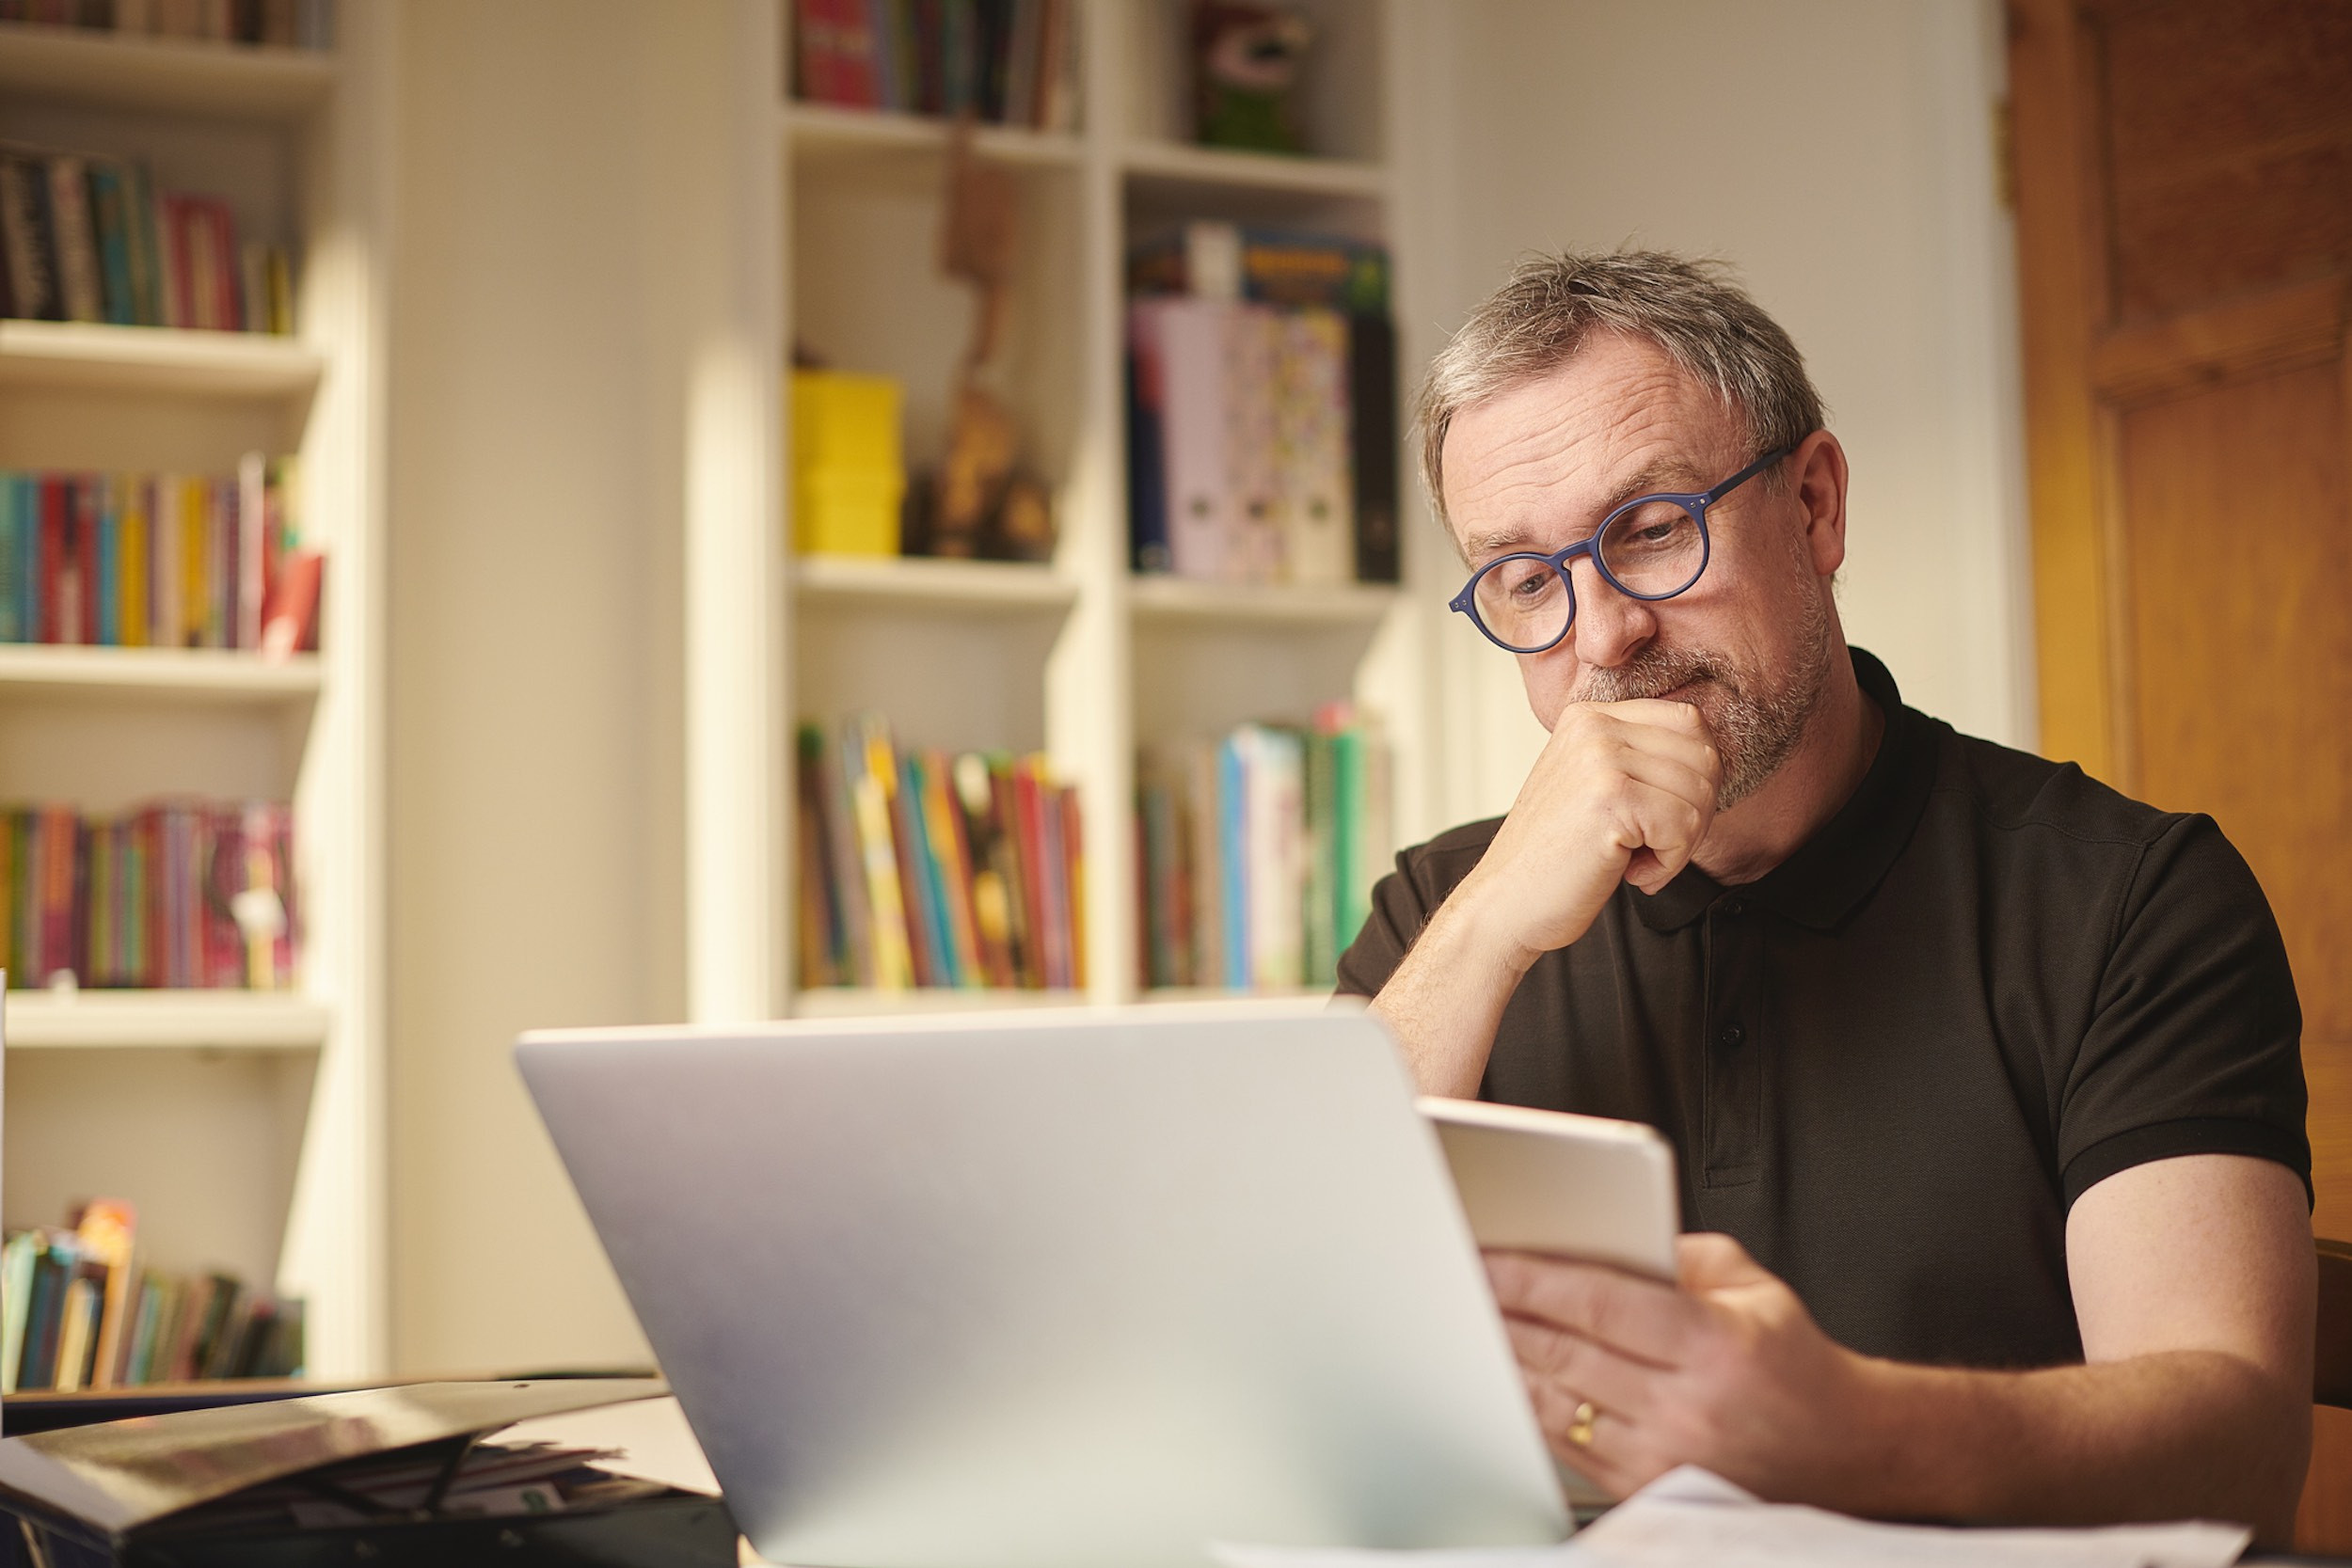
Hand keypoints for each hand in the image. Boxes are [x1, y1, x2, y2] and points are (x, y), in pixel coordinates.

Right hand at [1456, 699, 1720, 959]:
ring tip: (1636, 860)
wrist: (1506, 903)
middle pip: (1703, 757)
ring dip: (1680, 843)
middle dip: (1694, 813)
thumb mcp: (1593, 786)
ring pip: (1700, 794)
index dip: (1694, 778)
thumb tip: (1713, 754)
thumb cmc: (1555, 857)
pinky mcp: (1611, 799)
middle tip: (1653, 846)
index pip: (1689, 723)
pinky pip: (1684, 826)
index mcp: (1590, 716)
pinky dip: (1669, 863)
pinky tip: (1632, 873)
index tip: (1660, 817)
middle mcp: (1595, 727)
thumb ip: (1639, 759)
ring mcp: (1601, 759)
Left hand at [1484, 1233, 1882, 1503]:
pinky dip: (1532, 1407)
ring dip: (1509, 1361)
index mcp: (1712, 1346)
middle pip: (1564, 1352)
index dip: (1531, 1278)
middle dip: (1504, 1313)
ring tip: (1476, 1324)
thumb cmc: (1795, 1366)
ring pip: (1556, 1402)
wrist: (1844, 1451)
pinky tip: (1513, 1377)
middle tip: (1463, 1282)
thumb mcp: (1751, 1286)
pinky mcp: (1647, 1490)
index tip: (1488, 1257)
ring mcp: (1664, 1458)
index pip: (1597, 1302)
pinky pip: (1568, 1445)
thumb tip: (1605, 1239)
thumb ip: (1676, 1254)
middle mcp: (1686, 1408)